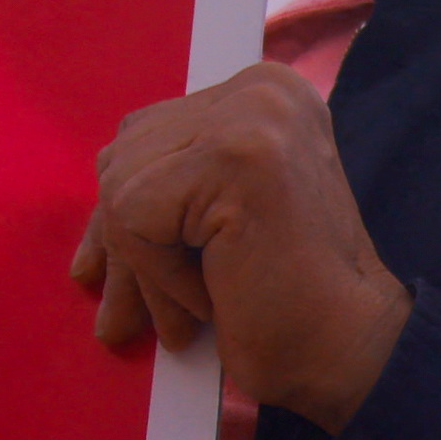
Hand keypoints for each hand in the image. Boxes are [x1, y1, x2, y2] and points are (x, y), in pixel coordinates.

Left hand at [71, 65, 411, 427]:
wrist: (352, 350)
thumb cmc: (285, 298)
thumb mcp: (218, 220)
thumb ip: (169, 190)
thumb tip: (88, 235)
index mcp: (266, 93)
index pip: (146, 134)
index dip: (120, 208)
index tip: (100, 269)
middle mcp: (263, 89)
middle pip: (125, 154)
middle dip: (117, 241)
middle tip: (120, 318)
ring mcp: (254, 117)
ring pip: (121, 183)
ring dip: (142, 267)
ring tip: (184, 315)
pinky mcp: (237, 157)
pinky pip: (134, 215)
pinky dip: (156, 276)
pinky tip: (208, 301)